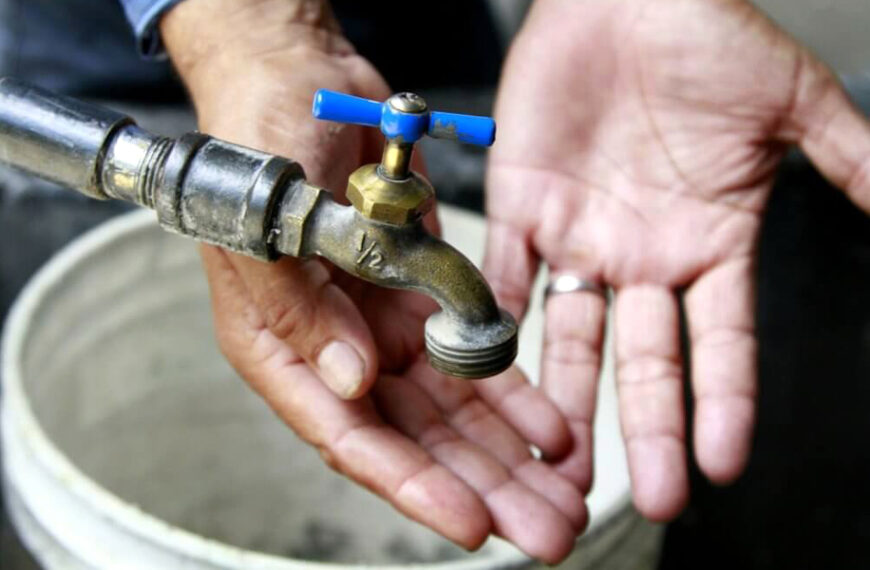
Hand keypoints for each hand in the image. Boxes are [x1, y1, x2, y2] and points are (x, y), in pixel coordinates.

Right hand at [162, 0, 585, 561]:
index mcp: (286, 347)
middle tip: (547, 530)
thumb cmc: (260, 143)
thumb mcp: (265, 226)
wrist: (297, 77)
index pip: (351, 437)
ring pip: (454, 410)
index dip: (414, 486)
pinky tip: (554, 423)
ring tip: (567, 492)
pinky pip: (472, 354)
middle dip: (483, 487)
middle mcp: (337, 349)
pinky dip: (514, 390)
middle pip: (417, 440)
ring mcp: (383, 326)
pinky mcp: (421, 296)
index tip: (472, 524)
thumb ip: (301, 312)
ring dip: (510, 453)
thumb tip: (353, 384)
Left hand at [485, 0, 869, 520]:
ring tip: (558, 460)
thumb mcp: (792, 103)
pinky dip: (496, 322)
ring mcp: (580, 238)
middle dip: (644, 427)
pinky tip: (493, 373)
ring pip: (570, 336)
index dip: (724, 402)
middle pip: (644, 360)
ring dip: (564, 397)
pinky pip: (506, 276)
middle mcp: (642, 256)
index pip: (722, 342)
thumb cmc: (708, 38)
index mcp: (709, 243)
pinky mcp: (522, 209)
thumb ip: (851, 159)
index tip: (722, 461)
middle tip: (645, 495)